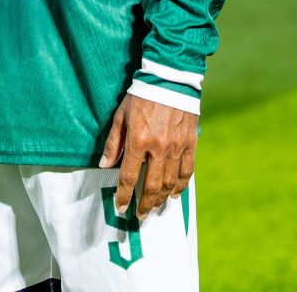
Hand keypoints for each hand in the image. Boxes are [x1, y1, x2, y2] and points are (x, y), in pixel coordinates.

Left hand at [98, 94, 196, 220]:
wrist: (170, 80)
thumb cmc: (141, 96)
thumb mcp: (121, 116)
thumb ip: (113, 143)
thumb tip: (105, 165)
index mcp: (138, 140)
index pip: (129, 176)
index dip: (124, 194)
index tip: (122, 207)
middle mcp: (159, 147)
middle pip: (151, 185)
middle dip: (145, 204)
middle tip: (140, 215)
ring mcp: (177, 147)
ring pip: (170, 182)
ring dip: (162, 199)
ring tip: (155, 208)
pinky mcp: (191, 144)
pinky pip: (187, 171)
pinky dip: (181, 186)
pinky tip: (174, 194)